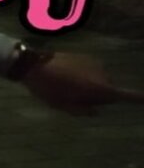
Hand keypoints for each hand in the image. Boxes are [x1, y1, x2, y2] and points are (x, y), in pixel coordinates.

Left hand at [21, 51, 143, 115]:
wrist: (33, 64)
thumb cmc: (48, 89)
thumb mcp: (63, 106)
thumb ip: (82, 111)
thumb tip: (95, 111)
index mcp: (99, 89)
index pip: (126, 96)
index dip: (139, 98)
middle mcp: (102, 74)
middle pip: (109, 90)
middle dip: (97, 96)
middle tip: (74, 97)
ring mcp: (95, 63)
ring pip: (99, 80)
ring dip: (89, 84)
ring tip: (66, 85)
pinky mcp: (86, 56)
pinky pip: (91, 70)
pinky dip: (84, 74)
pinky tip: (66, 75)